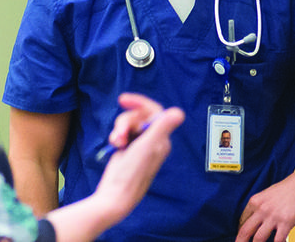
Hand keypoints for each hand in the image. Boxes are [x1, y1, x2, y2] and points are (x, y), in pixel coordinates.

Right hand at [94, 93, 185, 218]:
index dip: (140, 103)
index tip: (122, 100)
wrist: (115, 194)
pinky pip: (123, 133)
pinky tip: (114, 145)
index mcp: (162, 139)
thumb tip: (180, 112)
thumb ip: (161, 128)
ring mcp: (141, 144)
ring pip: (128, 124)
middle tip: (118, 135)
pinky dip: (117, 136)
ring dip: (119, 130)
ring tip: (115, 143)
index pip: (155, 111)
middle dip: (125, 122)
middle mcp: (153, 140)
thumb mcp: (146, 147)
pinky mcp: (129, 149)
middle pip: (138, 117)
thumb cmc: (131, 173)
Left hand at [236, 171, 294, 241]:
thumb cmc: (291, 187)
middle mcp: (262, 209)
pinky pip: (277, 240)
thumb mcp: (269, 194)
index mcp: (256, 201)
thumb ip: (262, 206)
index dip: (240, 231)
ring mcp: (273, 216)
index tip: (242, 236)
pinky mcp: (286, 222)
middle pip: (245, 231)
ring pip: (258, 238)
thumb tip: (260, 220)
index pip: (242, 220)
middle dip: (241, 241)